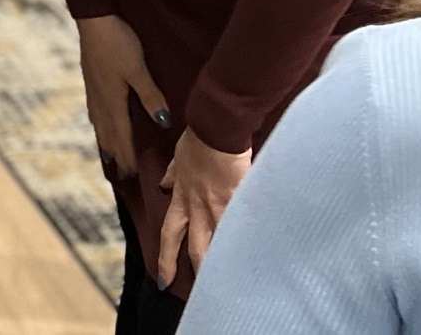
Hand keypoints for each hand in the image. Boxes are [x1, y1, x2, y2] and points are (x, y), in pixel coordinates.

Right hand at [77, 15, 170, 178]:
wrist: (95, 21)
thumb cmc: (118, 43)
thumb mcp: (137, 69)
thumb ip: (150, 96)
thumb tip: (162, 123)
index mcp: (113, 102)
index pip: (121, 138)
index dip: (127, 157)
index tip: (132, 177)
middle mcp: (101, 101)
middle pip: (108, 136)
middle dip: (116, 156)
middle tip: (122, 176)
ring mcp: (94, 91)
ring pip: (100, 126)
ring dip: (106, 144)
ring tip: (109, 158)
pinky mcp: (91, 81)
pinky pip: (95, 113)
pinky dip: (99, 126)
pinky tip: (99, 124)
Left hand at [157, 127, 251, 286]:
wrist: (216, 128)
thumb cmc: (198, 140)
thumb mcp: (177, 158)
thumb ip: (172, 175)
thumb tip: (163, 184)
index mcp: (182, 198)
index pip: (170, 235)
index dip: (166, 258)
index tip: (163, 279)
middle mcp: (199, 208)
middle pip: (196, 249)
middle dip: (198, 272)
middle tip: (199, 292)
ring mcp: (220, 207)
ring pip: (221, 243)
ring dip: (224, 262)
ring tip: (231, 282)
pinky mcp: (240, 202)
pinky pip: (243, 227)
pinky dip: (247, 241)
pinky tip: (257, 257)